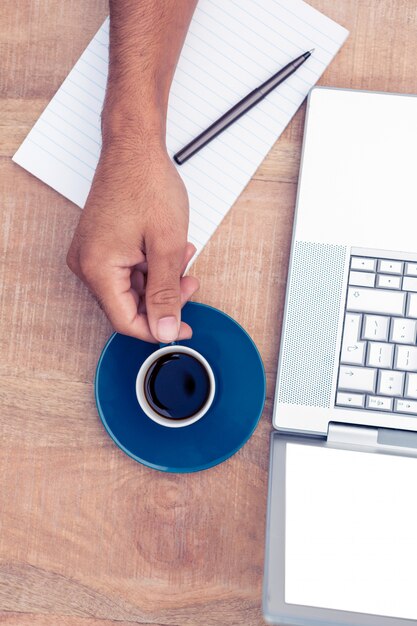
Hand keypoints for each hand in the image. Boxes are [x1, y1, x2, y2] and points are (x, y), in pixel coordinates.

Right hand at [67, 144, 198, 342]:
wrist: (134, 148)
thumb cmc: (146, 183)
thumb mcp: (166, 245)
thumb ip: (166, 293)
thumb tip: (165, 329)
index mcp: (98, 268)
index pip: (126, 321)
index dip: (158, 329)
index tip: (182, 327)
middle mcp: (87, 264)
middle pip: (128, 305)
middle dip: (163, 297)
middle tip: (189, 282)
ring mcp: (91, 254)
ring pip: (130, 288)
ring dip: (160, 279)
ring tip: (182, 255)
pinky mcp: (99, 245)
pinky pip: (126, 270)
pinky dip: (150, 266)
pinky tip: (169, 250)